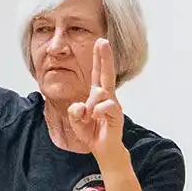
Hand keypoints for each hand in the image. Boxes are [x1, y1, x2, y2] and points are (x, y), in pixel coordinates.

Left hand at [68, 39, 124, 161]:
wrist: (103, 149)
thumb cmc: (91, 132)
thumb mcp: (76, 121)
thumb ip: (74, 112)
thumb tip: (80, 105)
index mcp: (97, 95)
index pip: (97, 73)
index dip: (98, 59)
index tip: (100, 42)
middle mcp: (107, 97)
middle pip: (106, 74)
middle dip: (104, 57)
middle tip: (103, 41)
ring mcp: (113, 105)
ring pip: (100, 93)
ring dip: (90, 106)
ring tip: (90, 118)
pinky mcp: (117, 115)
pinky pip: (105, 106)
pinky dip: (97, 112)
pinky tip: (96, 118)